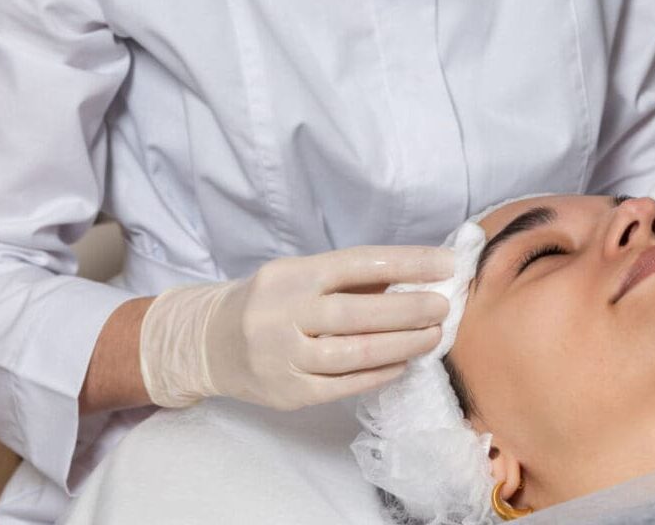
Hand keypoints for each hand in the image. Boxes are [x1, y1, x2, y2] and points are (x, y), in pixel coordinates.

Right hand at [140, 245, 454, 410]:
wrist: (209, 342)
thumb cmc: (273, 300)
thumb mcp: (302, 275)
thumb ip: (352, 277)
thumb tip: (417, 276)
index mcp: (295, 274)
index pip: (360, 262)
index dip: (408, 263)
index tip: (446, 264)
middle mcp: (286, 312)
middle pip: (360, 312)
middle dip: (410, 309)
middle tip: (444, 307)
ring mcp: (283, 356)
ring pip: (355, 353)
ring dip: (402, 345)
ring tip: (432, 337)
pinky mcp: (287, 393)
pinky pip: (342, 385)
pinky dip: (378, 375)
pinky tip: (403, 364)